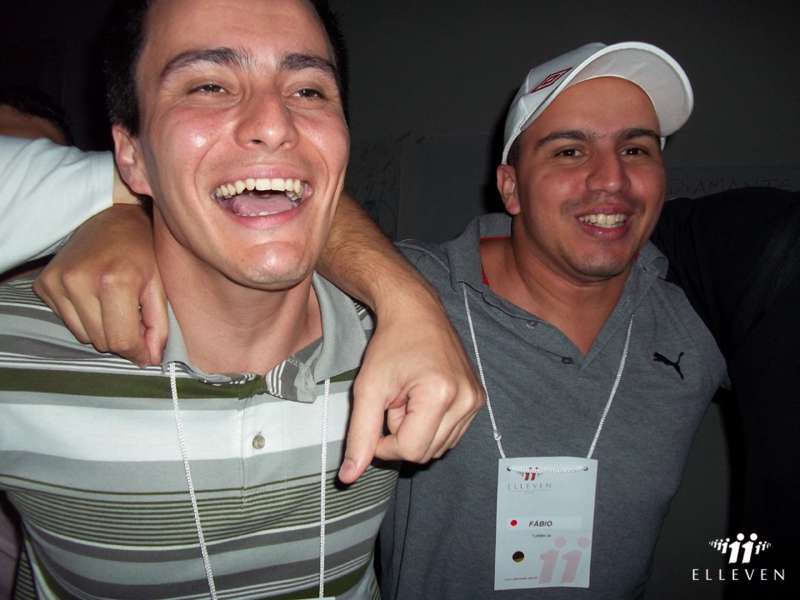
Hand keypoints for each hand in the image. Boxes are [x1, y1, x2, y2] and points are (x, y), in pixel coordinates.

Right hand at [33, 204, 167, 365]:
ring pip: (84, 336)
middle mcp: (81, 282)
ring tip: (116, 304)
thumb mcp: (160, 284)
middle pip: (102, 341)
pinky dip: (85, 318)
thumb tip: (151, 360)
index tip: (147, 352)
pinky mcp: (44, 284)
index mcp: (115, 281)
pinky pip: (68, 322)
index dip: (138, 352)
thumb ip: (159, 325)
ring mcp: (58, 283)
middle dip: (122, 338)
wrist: (111, 216)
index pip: (122, 340)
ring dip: (103, 329)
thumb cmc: (142, 249)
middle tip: (134, 319)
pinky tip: (96, 296)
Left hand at [338, 286, 483, 482]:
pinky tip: (423, 398)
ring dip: (416, 430)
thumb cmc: (390, 346)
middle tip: (394, 400)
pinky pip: (450, 435)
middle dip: (402, 434)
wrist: (417, 312)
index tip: (378, 415)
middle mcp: (466, 400)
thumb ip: (360, 435)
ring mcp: (475, 401)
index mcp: (440, 395)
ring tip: (409, 397)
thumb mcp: (368, 389)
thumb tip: (349, 477)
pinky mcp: (478, 400)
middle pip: (425, 452)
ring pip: (438, 447)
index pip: (409, 450)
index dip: (385, 443)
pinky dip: (431, 425)